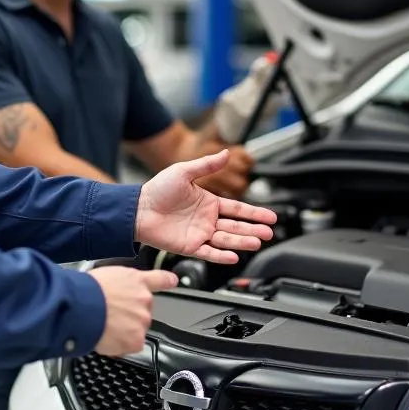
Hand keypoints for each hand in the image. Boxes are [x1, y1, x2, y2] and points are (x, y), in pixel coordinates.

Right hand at [88, 266, 178, 355]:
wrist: (84, 306)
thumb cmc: (88, 290)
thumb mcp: (107, 276)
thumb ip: (122, 285)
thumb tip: (120, 293)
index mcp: (137, 281)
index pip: (159, 279)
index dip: (167, 280)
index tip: (173, 281)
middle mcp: (145, 300)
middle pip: (143, 311)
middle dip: (129, 315)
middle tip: (110, 315)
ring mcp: (142, 320)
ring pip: (136, 329)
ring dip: (124, 330)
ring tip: (105, 325)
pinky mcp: (136, 340)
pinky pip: (130, 345)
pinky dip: (119, 345)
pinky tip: (107, 336)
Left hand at [134, 150, 277, 264]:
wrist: (137, 208)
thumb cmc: (157, 189)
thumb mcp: (184, 171)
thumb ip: (207, 165)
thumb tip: (226, 153)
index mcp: (208, 202)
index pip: (237, 209)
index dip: (254, 213)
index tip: (271, 217)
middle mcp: (206, 220)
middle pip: (236, 226)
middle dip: (254, 230)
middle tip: (270, 233)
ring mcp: (199, 234)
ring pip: (226, 240)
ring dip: (242, 241)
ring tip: (258, 242)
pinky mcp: (189, 247)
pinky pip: (209, 253)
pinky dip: (222, 255)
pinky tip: (235, 256)